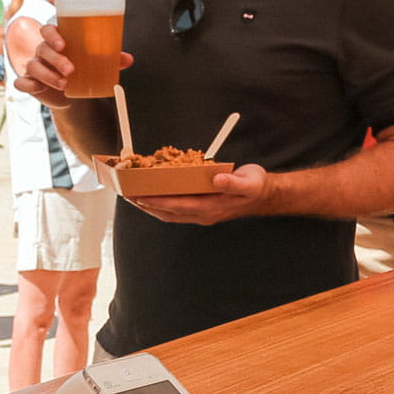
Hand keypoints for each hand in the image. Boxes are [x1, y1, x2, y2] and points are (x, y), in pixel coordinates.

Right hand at [12, 22, 133, 109]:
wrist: (73, 93)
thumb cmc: (83, 68)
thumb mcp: (96, 62)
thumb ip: (111, 58)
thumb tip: (128, 59)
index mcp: (57, 39)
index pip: (48, 30)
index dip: (53, 35)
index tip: (63, 44)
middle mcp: (43, 50)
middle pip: (42, 48)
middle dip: (56, 59)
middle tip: (71, 70)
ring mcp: (34, 66)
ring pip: (33, 66)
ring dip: (48, 75)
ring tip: (64, 84)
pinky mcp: (30, 83)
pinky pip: (21, 81)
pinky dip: (27, 84)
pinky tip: (37, 88)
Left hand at [129, 164, 271, 225]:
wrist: (265, 195)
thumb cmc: (255, 185)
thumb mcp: (249, 181)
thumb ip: (232, 182)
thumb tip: (216, 179)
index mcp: (211, 207)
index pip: (178, 205)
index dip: (157, 202)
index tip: (140, 197)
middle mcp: (204, 214)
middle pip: (169, 212)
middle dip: (147, 205)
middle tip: (128, 196)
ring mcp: (202, 214)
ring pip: (171, 214)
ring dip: (152, 208)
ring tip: (135, 199)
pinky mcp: (203, 211)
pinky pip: (177, 211)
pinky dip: (163, 206)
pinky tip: (154, 200)